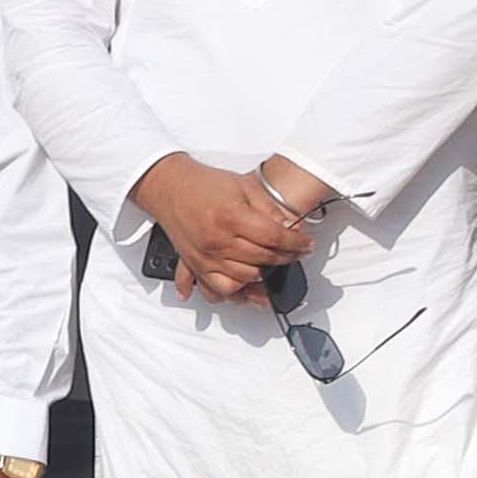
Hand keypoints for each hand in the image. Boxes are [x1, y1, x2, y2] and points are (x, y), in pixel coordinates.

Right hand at [128, 150, 306, 290]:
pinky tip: (245, 288)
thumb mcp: (243, 186)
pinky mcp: (196, 265)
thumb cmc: (204, 185)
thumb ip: (268, 208)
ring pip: (244, 279)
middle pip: (263, 260)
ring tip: (274, 266)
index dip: (296, 243)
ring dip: (264, 276)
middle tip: (295, 253)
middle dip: (286, 258)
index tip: (306, 244)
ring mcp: (206, 257)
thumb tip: (290, 226)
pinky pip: (217, 289)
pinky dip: (233, 292)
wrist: (170, 187)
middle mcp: (218, 241)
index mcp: (232, 217)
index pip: (274, 237)